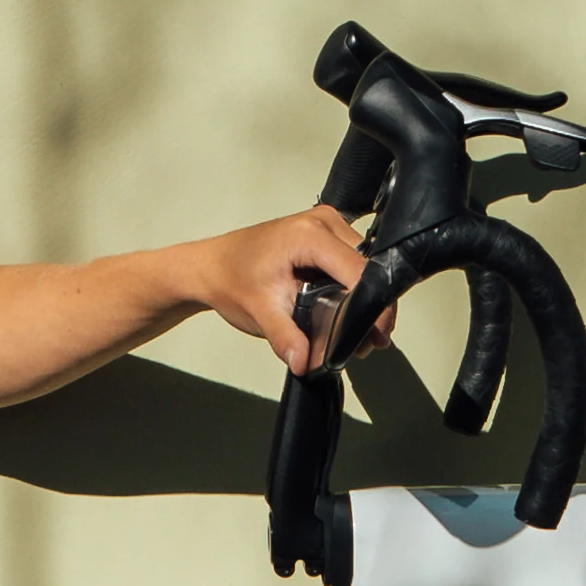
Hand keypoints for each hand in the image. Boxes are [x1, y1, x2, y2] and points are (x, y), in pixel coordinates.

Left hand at [192, 205, 391, 374]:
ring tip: (358, 333)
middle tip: (367, 342)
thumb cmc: (230, 280)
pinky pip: (350, 260)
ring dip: (364, 298)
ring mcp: (325, 225)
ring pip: (363, 264)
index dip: (373, 307)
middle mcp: (322, 222)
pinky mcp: (323, 234)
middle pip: (367, 267)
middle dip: (371, 307)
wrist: (209, 267)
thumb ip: (286, 338)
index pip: (360, 271)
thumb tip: (305, 362)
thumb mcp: (260, 312)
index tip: (377, 335)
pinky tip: (346, 312)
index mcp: (309, 234)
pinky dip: (353, 287)